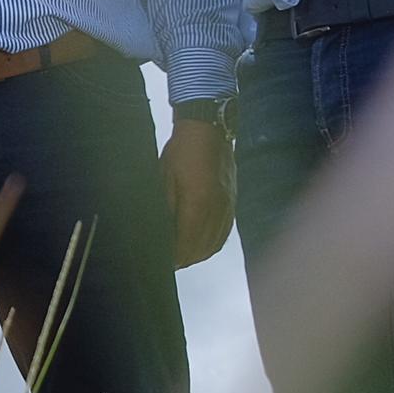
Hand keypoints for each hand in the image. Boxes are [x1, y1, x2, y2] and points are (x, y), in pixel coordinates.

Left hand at [160, 113, 232, 267]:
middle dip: (185, 259)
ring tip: (183, 256)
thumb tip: (160, 232)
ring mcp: (228, 206)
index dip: (175, 258)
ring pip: (216, 243)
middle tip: (170, 261)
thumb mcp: (164, 179)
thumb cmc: (181, 152)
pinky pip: (225, 232)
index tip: (164, 262)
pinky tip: (202, 244)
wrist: (208, 130)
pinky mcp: (233, 202)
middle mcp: (217, 209)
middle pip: (202, 248)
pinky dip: (213, 243)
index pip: (187, 244)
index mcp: (197, 204)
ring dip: (199, 253)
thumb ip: (165, 209)